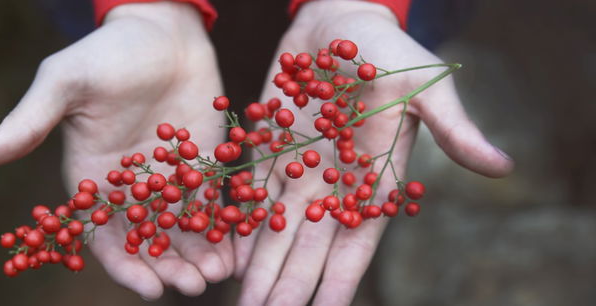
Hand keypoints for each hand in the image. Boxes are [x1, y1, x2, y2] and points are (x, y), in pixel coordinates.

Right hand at [0, 2, 232, 299]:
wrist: (161, 29)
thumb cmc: (108, 52)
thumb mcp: (64, 83)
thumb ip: (26, 123)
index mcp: (94, 179)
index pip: (105, 237)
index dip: (125, 267)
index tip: (150, 290)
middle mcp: (132, 188)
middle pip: (150, 242)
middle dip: (170, 268)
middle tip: (194, 285)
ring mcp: (170, 178)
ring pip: (184, 230)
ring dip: (200, 255)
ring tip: (218, 274)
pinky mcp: (202, 164)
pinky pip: (213, 204)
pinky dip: (224, 228)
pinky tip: (239, 247)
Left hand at [234, 1, 513, 304]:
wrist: (340, 20)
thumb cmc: (390, 51)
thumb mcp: (426, 86)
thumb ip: (453, 129)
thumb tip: (503, 169)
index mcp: (373, 178)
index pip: (356, 242)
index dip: (338, 280)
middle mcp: (334, 183)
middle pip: (309, 246)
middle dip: (289, 286)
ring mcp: (300, 168)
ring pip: (278, 229)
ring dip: (262, 267)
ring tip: (247, 303)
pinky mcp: (271, 148)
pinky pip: (255, 195)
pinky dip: (244, 226)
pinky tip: (230, 257)